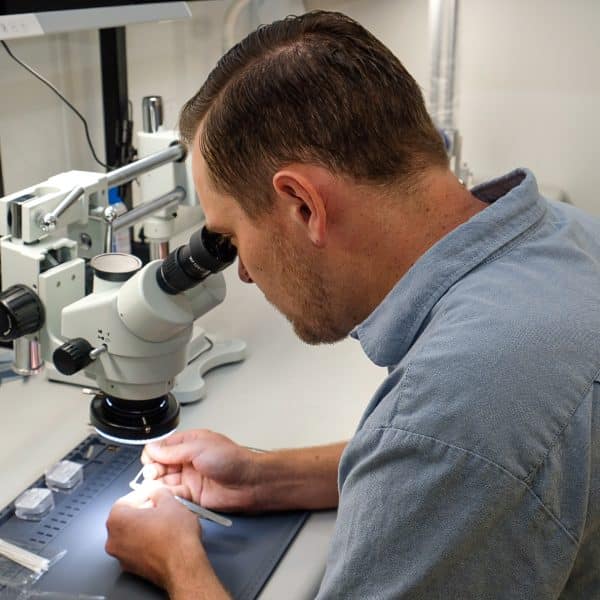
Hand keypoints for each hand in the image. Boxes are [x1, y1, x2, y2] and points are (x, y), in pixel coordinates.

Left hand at [105, 486, 205, 591]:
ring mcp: (122, 556)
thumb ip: (159, 492)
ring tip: (165, 520)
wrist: (183, 565)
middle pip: (127, 517)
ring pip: (132, 534)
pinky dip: (148, 540)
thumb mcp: (170, 502)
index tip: (153, 492)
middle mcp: (114, 540)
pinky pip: (138, 548)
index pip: (127, 499)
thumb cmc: (174, 538)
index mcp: (117, 520)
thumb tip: (156, 492)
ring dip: (146, 526)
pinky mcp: (133, 568)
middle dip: (144, 510)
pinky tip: (164, 536)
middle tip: (160, 505)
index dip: (144, 494)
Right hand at [141, 429, 258, 511]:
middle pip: (160, 465)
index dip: (153, 453)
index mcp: (190, 443)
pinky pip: (173, 496)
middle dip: (152, 470)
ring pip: (164, 482)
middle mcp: (188, 460)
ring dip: (156, 484)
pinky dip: (165, 496)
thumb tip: (153, 448)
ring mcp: (189, 478)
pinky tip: (162, 496)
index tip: (150, 460)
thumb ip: (174, 450)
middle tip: (152, 474)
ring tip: (153, 486)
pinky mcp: (192, 496)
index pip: (163, 447)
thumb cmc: (232, 460)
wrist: (249, 482)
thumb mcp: (199, 448)